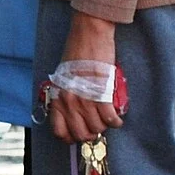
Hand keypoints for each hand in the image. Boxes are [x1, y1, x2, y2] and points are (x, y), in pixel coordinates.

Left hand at [48, 12, 125, 144]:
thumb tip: (72, 112)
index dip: (70, 137)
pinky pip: (110, 118)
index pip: (59, 131)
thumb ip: (65, 96)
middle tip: (96, 127)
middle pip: (80, 134)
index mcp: (57, 97)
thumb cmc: (76, 53)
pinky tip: (117, 119)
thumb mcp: (63, 78)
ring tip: (107, 119)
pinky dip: (115, 122)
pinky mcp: (102, 93)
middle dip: (91, 133)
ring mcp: (85, 99)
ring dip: (104, 126)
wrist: (88, 36)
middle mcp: (69, 102)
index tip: (78, 135)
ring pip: (97, 127)